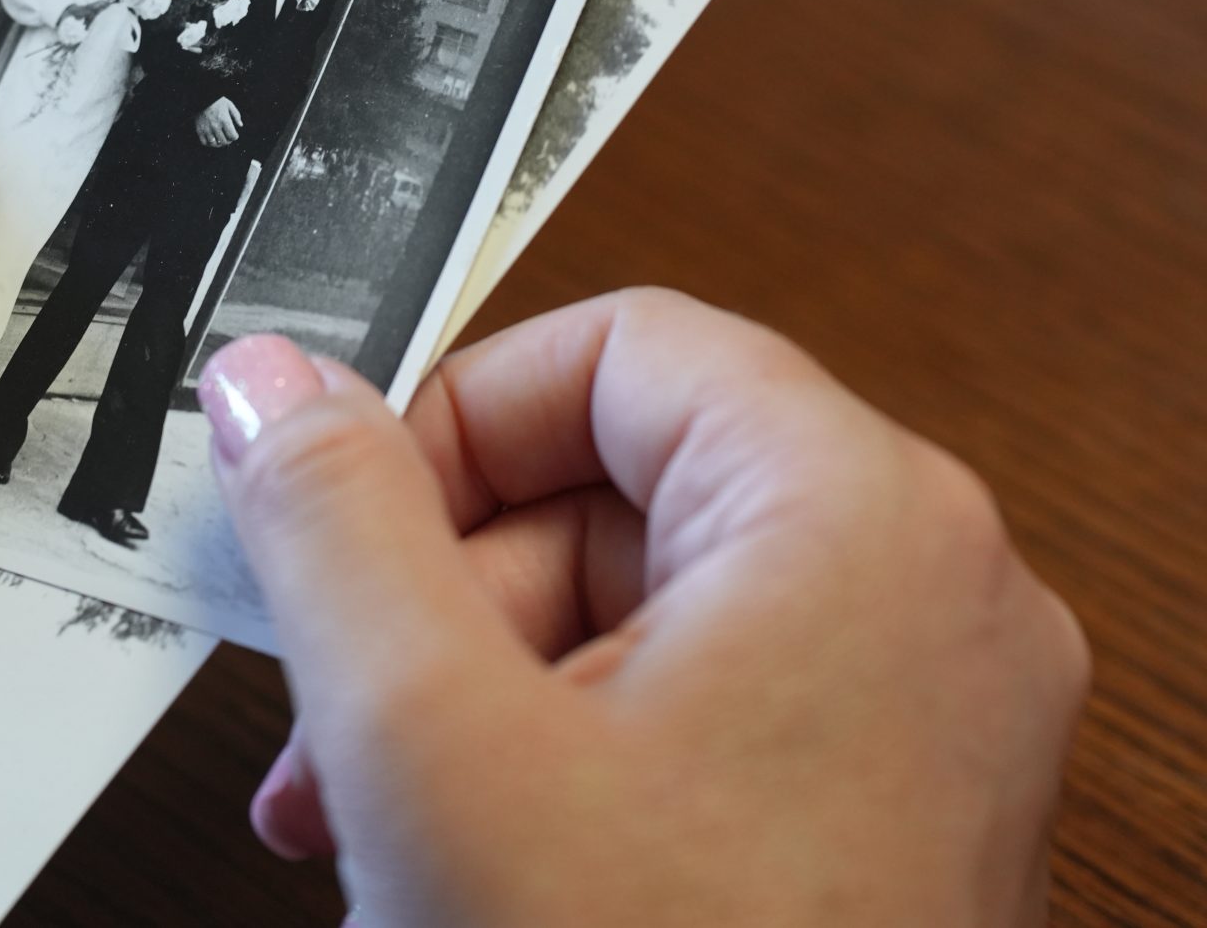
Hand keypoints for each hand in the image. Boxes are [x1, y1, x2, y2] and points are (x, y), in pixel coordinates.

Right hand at [195, 97, 243, 146]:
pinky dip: (209, 144)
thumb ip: (236, 116)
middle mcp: (216, 126)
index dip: (235, 137)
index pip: (232, 136)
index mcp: (224, 121)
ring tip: (220, 140)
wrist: (202, 98)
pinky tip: (212, 140)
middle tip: (228, 138)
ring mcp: (207, 129)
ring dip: (219, 143)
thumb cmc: (217, 101)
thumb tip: (240, 125)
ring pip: (214, 144)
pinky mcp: (199, 130)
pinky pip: (204, 142)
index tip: (234, 135)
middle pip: (224, 142)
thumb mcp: (229, 105)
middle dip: (228, 141)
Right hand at [196, 289, 1086, 926]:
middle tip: (328, 701)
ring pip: (650, 613)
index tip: (339, 505)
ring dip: (481, 691)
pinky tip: (461, 859)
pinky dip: (570, 760)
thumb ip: (336, 524)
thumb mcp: (429, 738)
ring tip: (362, 812)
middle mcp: (930, 597)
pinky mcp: (893, 819)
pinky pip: (705, 715)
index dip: (453, 414)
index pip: (622, 347)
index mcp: (860, 519)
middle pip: (626, 484)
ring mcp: (927, 718)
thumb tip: (276, 382)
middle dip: (441, 593)